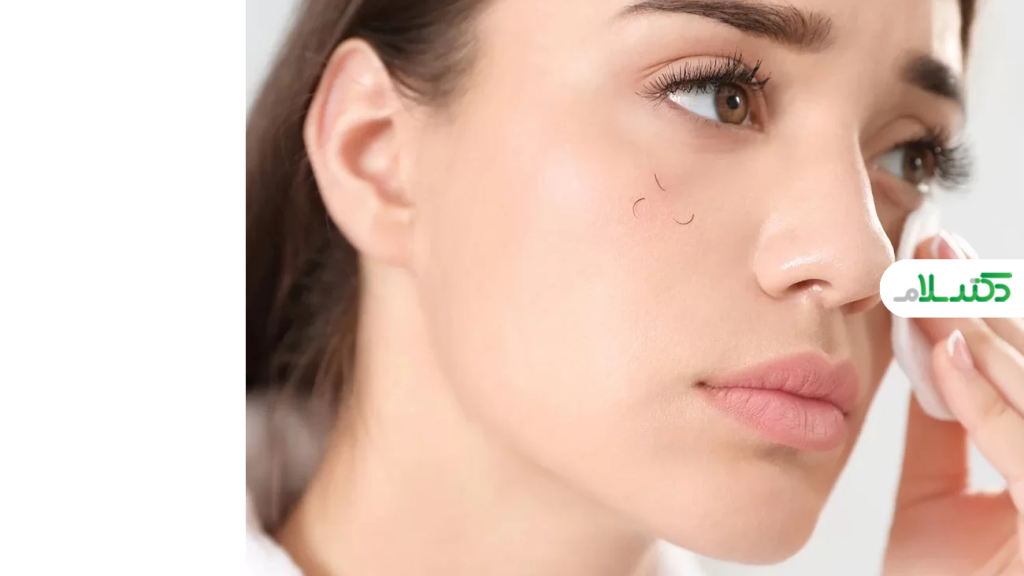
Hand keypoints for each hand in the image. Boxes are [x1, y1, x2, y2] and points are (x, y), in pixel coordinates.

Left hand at [884, 232, 1023, 575]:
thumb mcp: (937, 509)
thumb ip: (948, 434)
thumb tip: (933, 353)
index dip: (988, 315)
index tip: (938, 259)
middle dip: (987, 308)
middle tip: (932, 248)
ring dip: (984, 334)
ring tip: (928, 281)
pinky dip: (992, 401)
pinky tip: (950, 352)